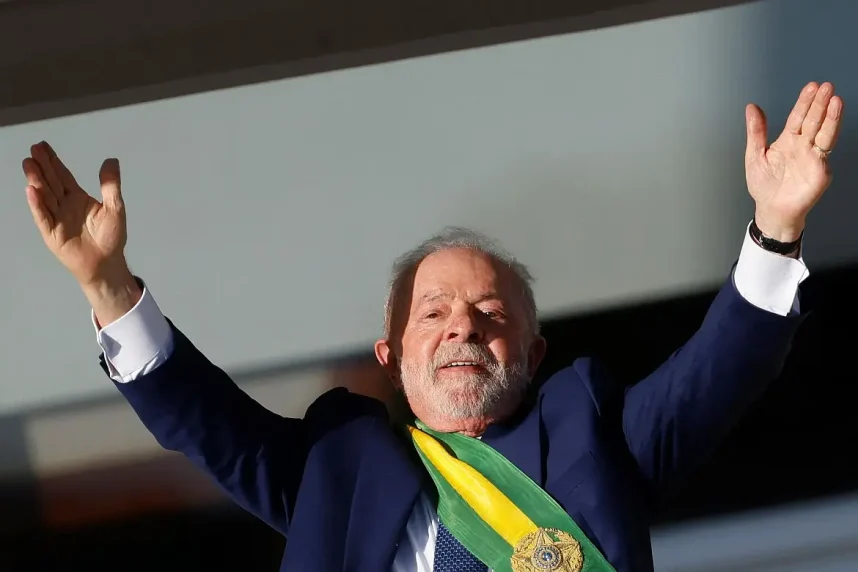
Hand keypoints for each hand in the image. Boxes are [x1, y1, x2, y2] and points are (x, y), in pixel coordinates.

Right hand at [23, 142, 139, 323]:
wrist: (107, 263)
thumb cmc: (111, 237)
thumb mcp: (115, 208)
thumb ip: (110, 186)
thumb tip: (111, 160)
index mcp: (77, 198)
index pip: (63, 176)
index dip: (53, 162)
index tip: (43, 146)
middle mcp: (64, 205)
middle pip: (51, 182)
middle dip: (42, 166)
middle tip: (34, 149)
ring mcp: (56, 219)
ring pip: (44, 196)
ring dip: (36, 181)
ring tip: (29, 164)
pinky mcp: (52, 234)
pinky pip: (43, 217)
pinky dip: (37, 205)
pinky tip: (31, 191)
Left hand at [745, 82, 843, 241]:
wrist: (771, 209)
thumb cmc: (764, 185)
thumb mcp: (754, 155)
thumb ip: (756, 131)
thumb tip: (751, 107)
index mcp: (788, 141)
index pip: (798, 117)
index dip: (805, 102)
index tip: (811, 87)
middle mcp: (803, 146)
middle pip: (814, 121)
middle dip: (820, 104)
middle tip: (827, 86)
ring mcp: (813, 158)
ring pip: (824, 133)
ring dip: (831, 117)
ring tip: (836, 100)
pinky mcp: (820, 171)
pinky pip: (824, 154)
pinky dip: (828, 141)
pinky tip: (831, 127)